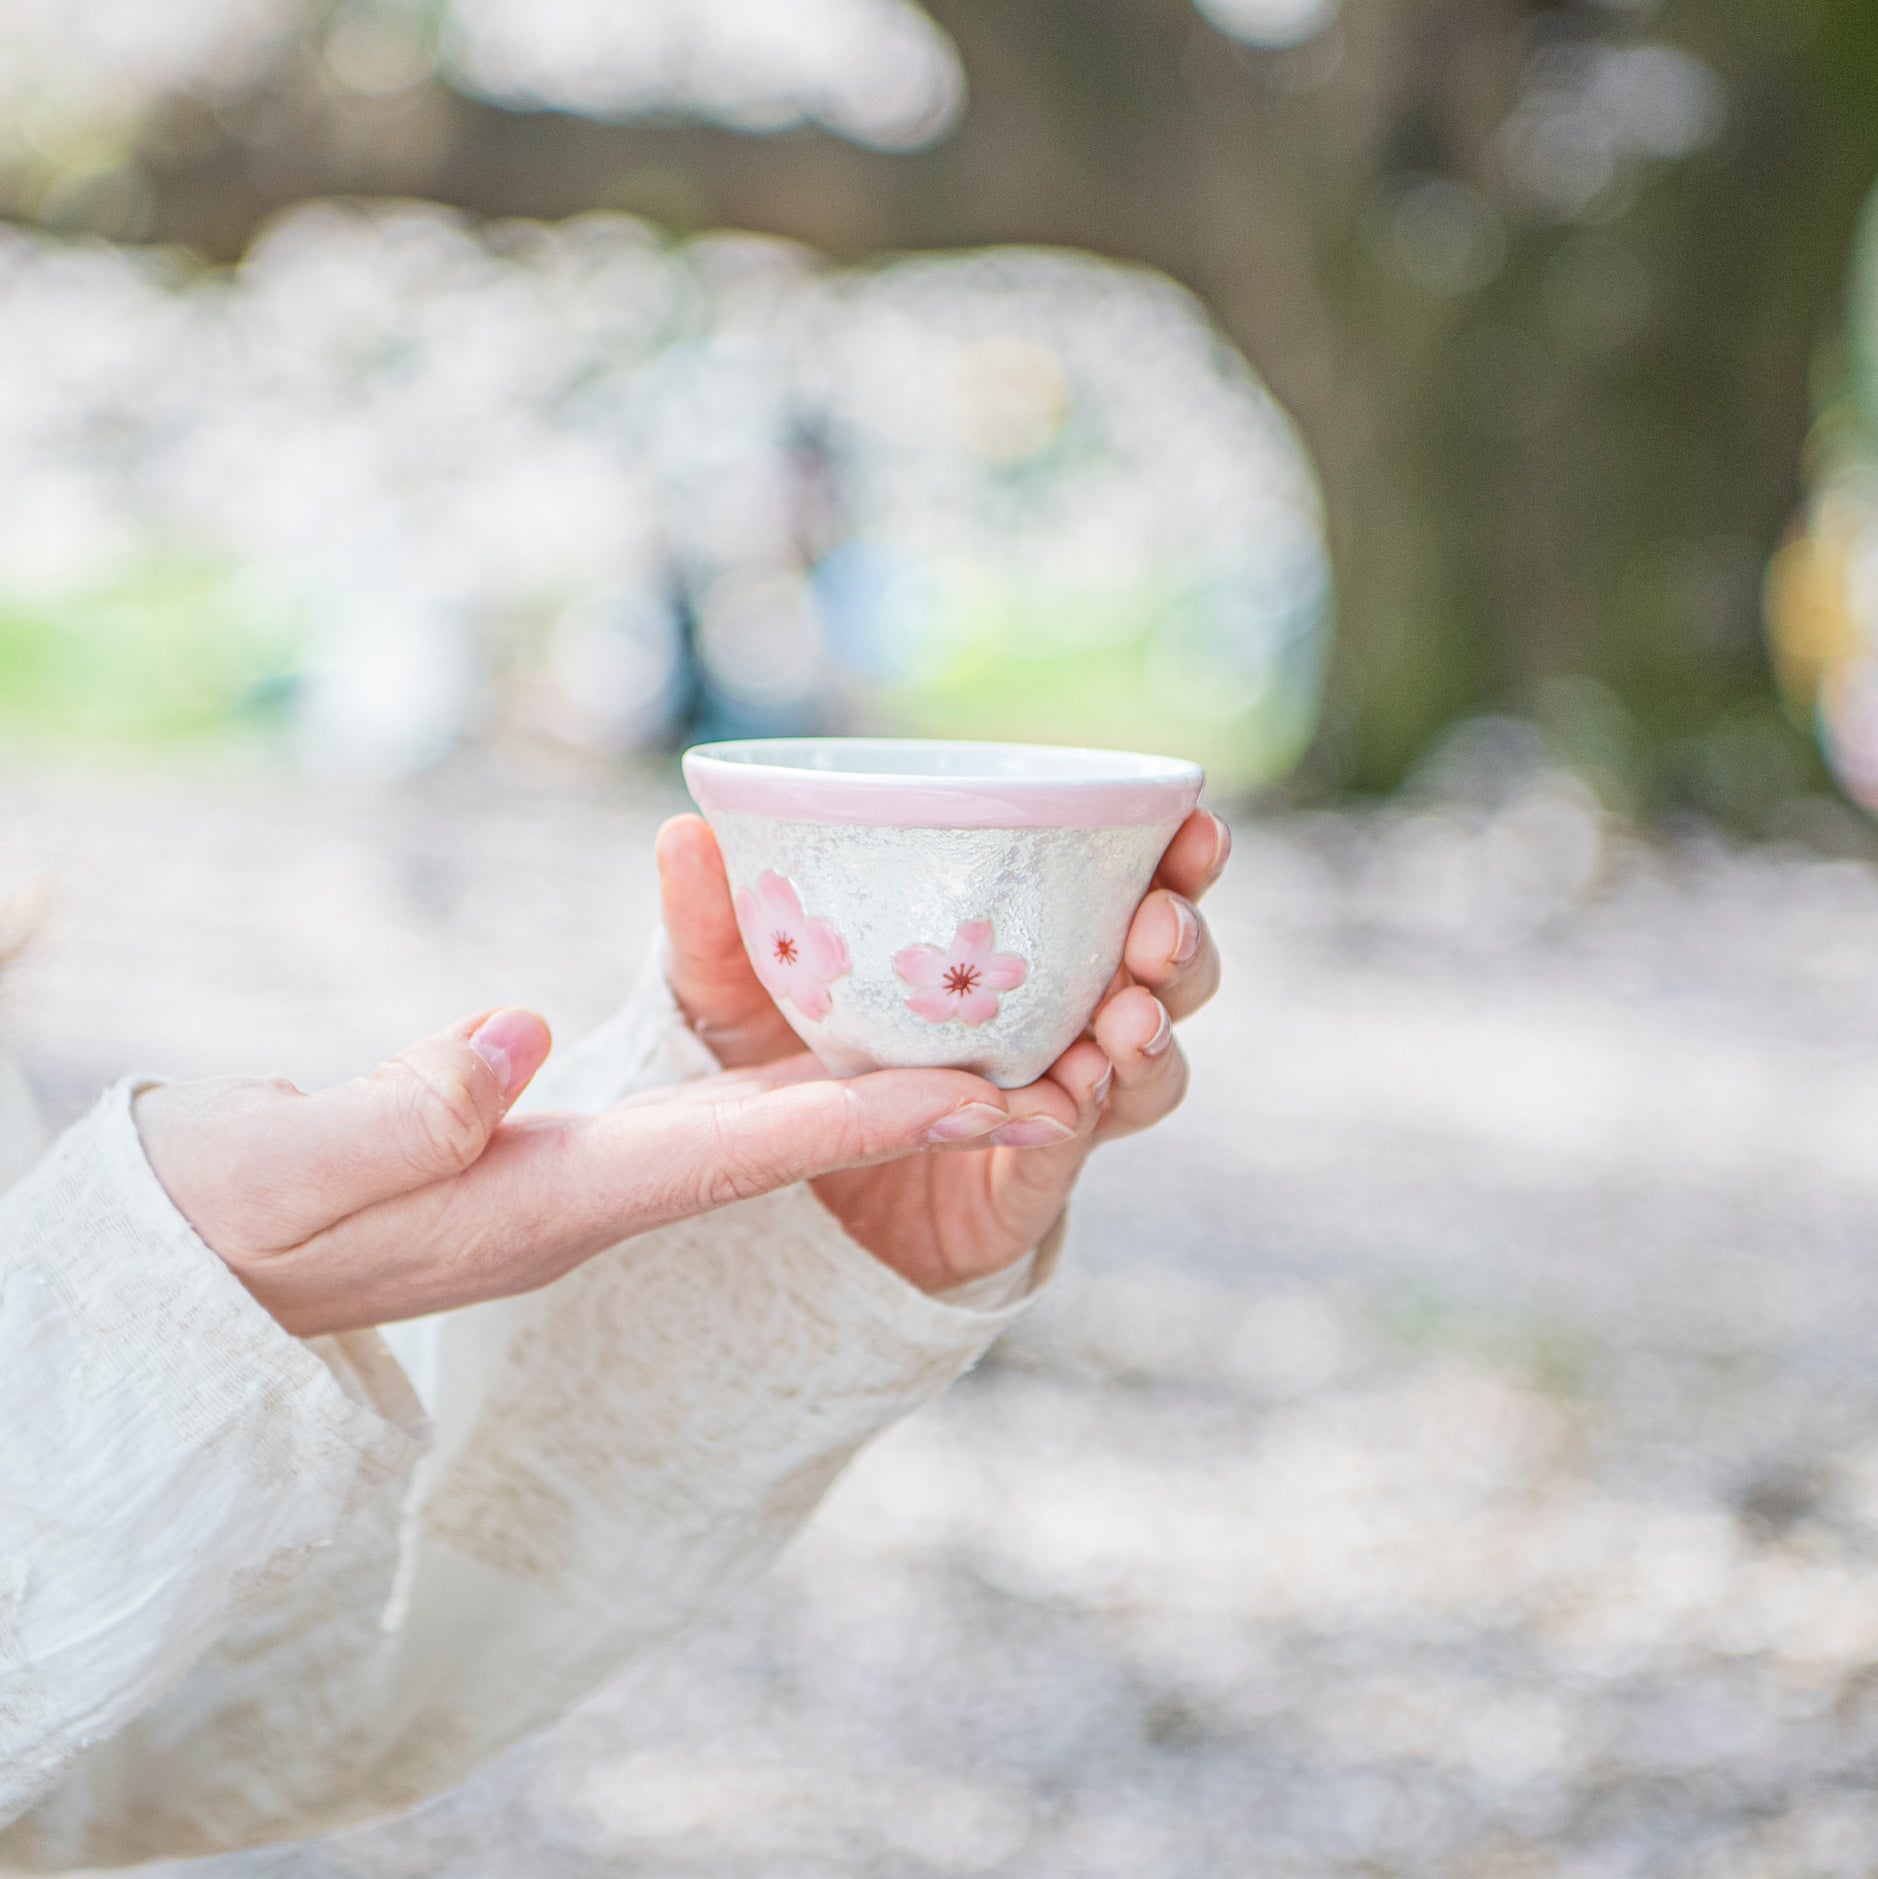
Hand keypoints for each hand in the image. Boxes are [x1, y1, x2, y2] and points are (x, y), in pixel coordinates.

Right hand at [138, 1011, 1025, 1337]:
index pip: (753, 1154)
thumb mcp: (289, 1178)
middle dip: (926, 1101)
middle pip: (796, 1139)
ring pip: (763, 1120)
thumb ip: (405, 1114)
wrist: (198, 1281)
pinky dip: (785, 1063)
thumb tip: (516, 1032)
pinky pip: (705, 1105)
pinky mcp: (558, 1153)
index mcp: (561, 1199)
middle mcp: (604, 1193)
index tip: (1009, 1096)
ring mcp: (588, 1178)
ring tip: (989, 1015)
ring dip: (875, 1077)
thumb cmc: (229, 1234)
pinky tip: (824, 1015)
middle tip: (1058, 1051)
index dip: (885, 1119)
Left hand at [657, 807, 1227, 1294]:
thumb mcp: (729, 987)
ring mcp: (1052, 1104)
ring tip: (1129, 1017)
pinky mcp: (1024, 1183)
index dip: (1175, 857)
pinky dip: (1085, 1117)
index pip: (1123, 891)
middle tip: (1159, 925)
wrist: (757, 1201)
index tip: (1192, 818)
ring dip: (1155, 1035)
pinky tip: (1075, 1091)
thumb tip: (684, 831)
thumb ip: (713, 920)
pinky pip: (1077, 1148)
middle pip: (1167, 977)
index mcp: (1022, 948)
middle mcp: (1058, 1019)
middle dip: (1184, 944)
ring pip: (1151, 1068)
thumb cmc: (767, 1061)